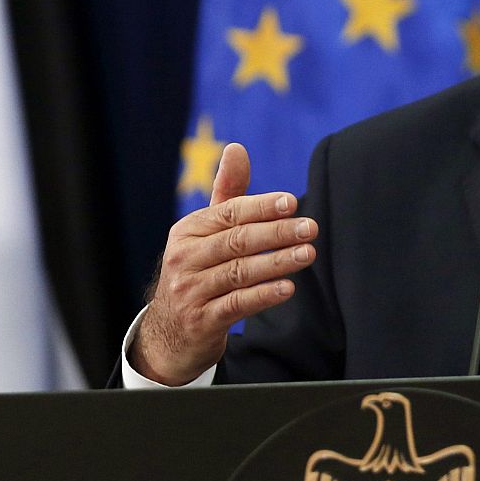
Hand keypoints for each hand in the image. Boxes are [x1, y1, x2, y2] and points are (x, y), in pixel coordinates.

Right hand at [131, 143, 316, 384]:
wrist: (169, 333)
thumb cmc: (198, 271)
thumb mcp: (206, 233)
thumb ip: (227, 193)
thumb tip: (237, 147)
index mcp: (187, 231)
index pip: (229, 213)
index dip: (261, 206)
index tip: (292, 202)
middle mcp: (184, 258)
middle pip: (237, 241)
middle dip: (277, 232)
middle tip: (310, 228)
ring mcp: (190, 291)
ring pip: (240, 272)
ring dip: (277, 262)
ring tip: (307, 254)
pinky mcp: (201, 321)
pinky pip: (237, 304)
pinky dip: (264, 295)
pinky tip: (288, 288)